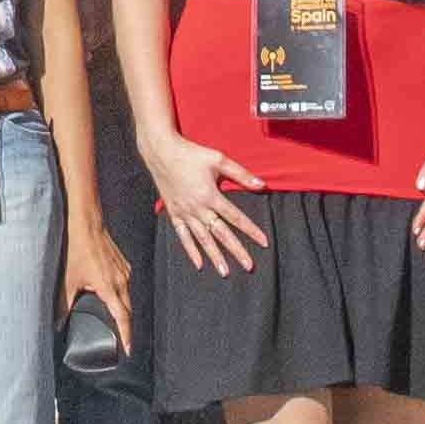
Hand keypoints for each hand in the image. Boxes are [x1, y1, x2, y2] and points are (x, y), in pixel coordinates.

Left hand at [61, 219, 137, 351]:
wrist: (86, 223)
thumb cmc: (77, 248)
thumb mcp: (67, 279)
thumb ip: (63, 305)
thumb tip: (58, 323)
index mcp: (110, 287)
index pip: (123, 318)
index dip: (126, 335)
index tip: (128, 349)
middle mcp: (122, 280)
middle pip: (128, 310)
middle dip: (125, 327)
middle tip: (121, 341)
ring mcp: (124, 271)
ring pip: (127, 297)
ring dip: (122, 310)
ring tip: (115, 321)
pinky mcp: (123, 265)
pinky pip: (125, 285)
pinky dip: (120, 295)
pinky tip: (110, 297)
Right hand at [141, 129, 265, 274]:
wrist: (161, 152)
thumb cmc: (191, 154)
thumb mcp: (219, 160)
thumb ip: (241, 174)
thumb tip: (262, 186)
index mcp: (210, 195)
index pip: (236, 217)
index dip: (251, 230)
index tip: (264, 242)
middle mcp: (198, 208)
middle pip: (221, 234)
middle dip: (236, 251)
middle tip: (248, 266)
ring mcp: (185, 213)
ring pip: (202, 239)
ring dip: (215, 256)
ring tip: (225, 271)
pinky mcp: (174, 214)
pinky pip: (183, 236)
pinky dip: (191, 250)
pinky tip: (199, 263)